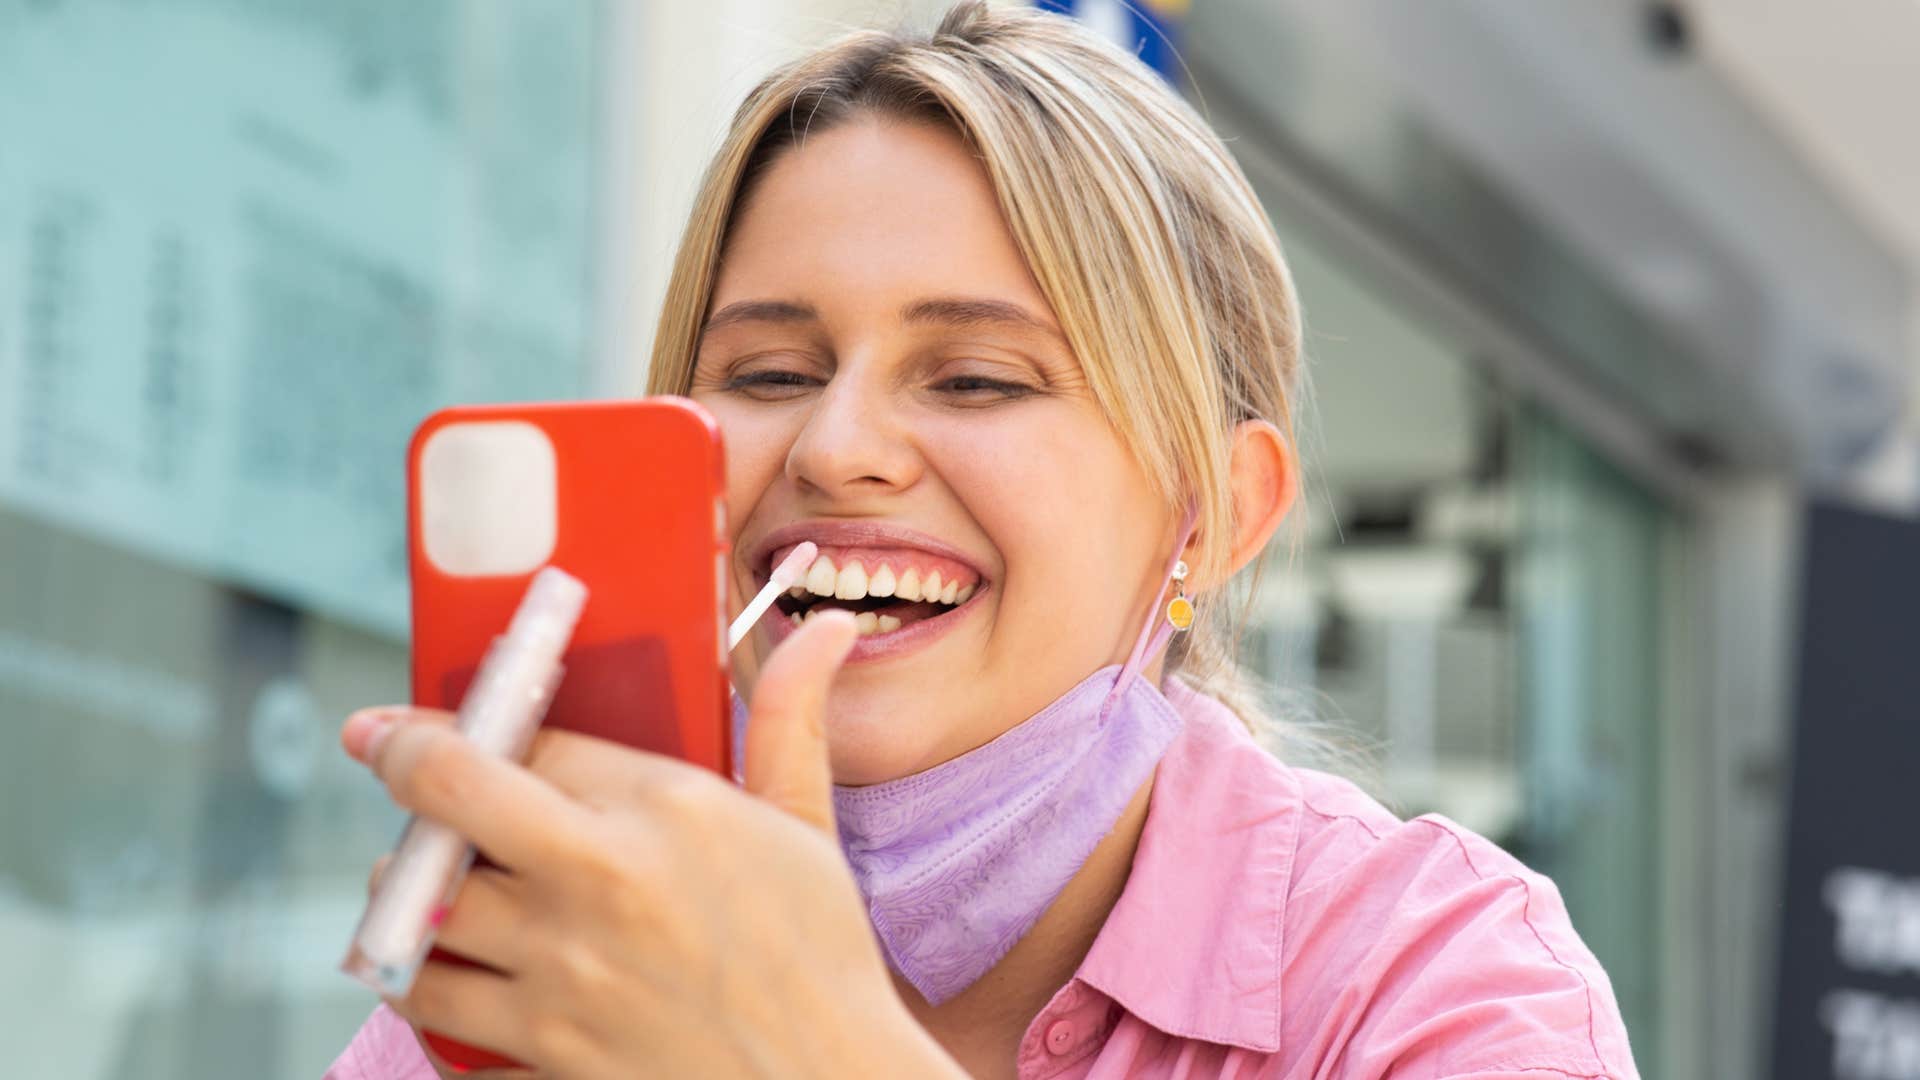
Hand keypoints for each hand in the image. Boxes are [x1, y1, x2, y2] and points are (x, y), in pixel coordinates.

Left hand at [342, 611, 962, 1077]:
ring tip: (426, 885)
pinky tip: (452, 978)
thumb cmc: (821, 954)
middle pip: (441, 811)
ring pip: (414, 922)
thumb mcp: (805, 824)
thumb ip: (787, 718)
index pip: (520, 740)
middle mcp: (598, 888)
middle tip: (390, 764)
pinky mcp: (545, 1060)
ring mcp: (563, 983)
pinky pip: (435, 1026)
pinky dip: (424, 999)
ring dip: (401, 896)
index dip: (460, 721)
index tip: (415, 720)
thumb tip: (828, 628)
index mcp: (663, 811)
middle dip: (401, 774)